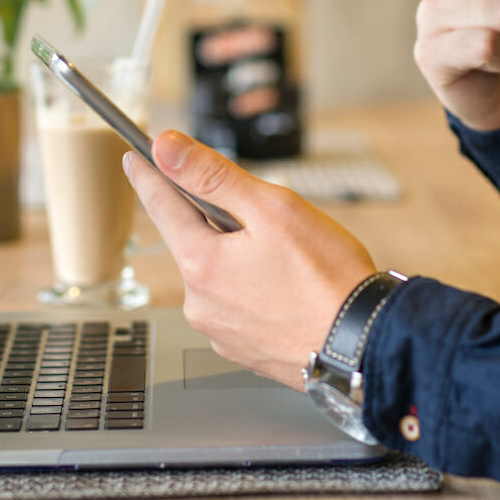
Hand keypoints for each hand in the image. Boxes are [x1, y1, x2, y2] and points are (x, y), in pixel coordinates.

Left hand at [124, 133, 376, 388]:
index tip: (135, 156)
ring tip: (288, 258)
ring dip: (238, 256)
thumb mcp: (272, 208)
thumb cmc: (328, 278)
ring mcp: (220, 331)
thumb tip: (165, 149)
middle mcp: (200, 303)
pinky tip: (288, 287)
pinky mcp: (243, 349)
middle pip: (194, 240)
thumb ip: (213, 176)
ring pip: (218, 274)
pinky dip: (253, 288)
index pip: (161, 205)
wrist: (364, 344)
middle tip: (260, 213)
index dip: (149, 175)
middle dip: (217, 219)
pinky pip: (237, 305)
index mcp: (201, 263)